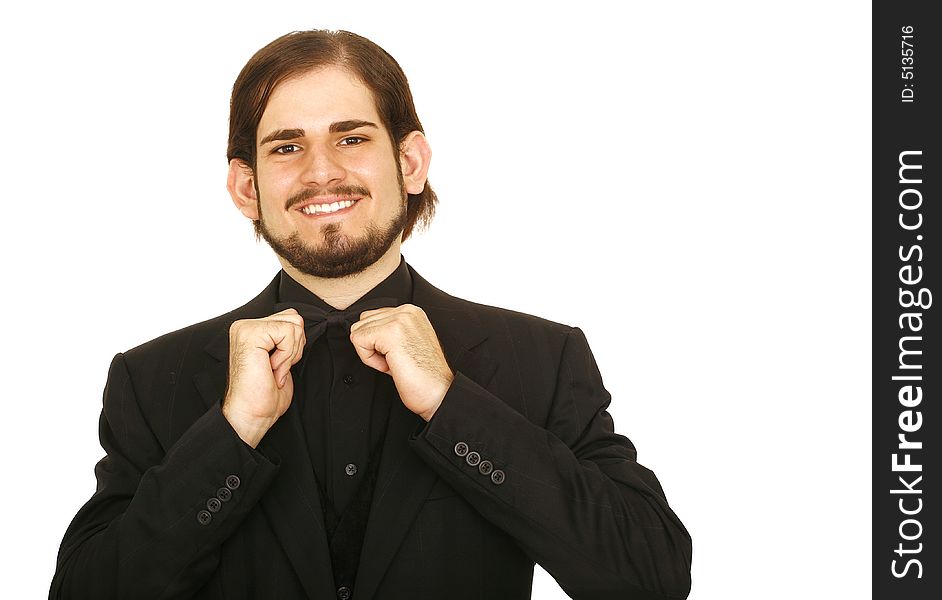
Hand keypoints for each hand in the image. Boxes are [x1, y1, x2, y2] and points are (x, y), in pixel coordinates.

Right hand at [222, 308, 305, 446]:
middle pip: (295, 318)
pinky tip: (271, 368)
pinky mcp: (250, 334)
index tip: (278, 366)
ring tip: (273, 368)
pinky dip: (286, 356)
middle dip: (295, 347)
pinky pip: (288, 333)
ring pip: (294, 324)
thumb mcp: (281, 358)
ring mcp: (246, 328)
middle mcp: (245, 326)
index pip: (291, 318)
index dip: (294, 345)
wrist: (251, 414)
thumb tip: (299, 324)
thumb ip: (286, 337)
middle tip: (277, 367)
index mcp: (252, 330)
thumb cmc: (264, 394)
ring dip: (290, 353)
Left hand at [349, 304, 453, 420]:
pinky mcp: (390, 332)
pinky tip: (390, 365)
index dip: (377, 342)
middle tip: (395, 360)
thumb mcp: (406, 343)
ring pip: (358, 331)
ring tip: (394, 362)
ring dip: (371, 353)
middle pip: (363, 322)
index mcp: (411, 312)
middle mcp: (406, 311)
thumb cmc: (425, 375)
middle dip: (373, 345)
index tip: (397, 355)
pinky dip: (369, 359)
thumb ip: (389, 331)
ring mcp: (399, 319)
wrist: (438, 392)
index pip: (372, 317)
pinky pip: (358, 340)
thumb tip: (364, 332)